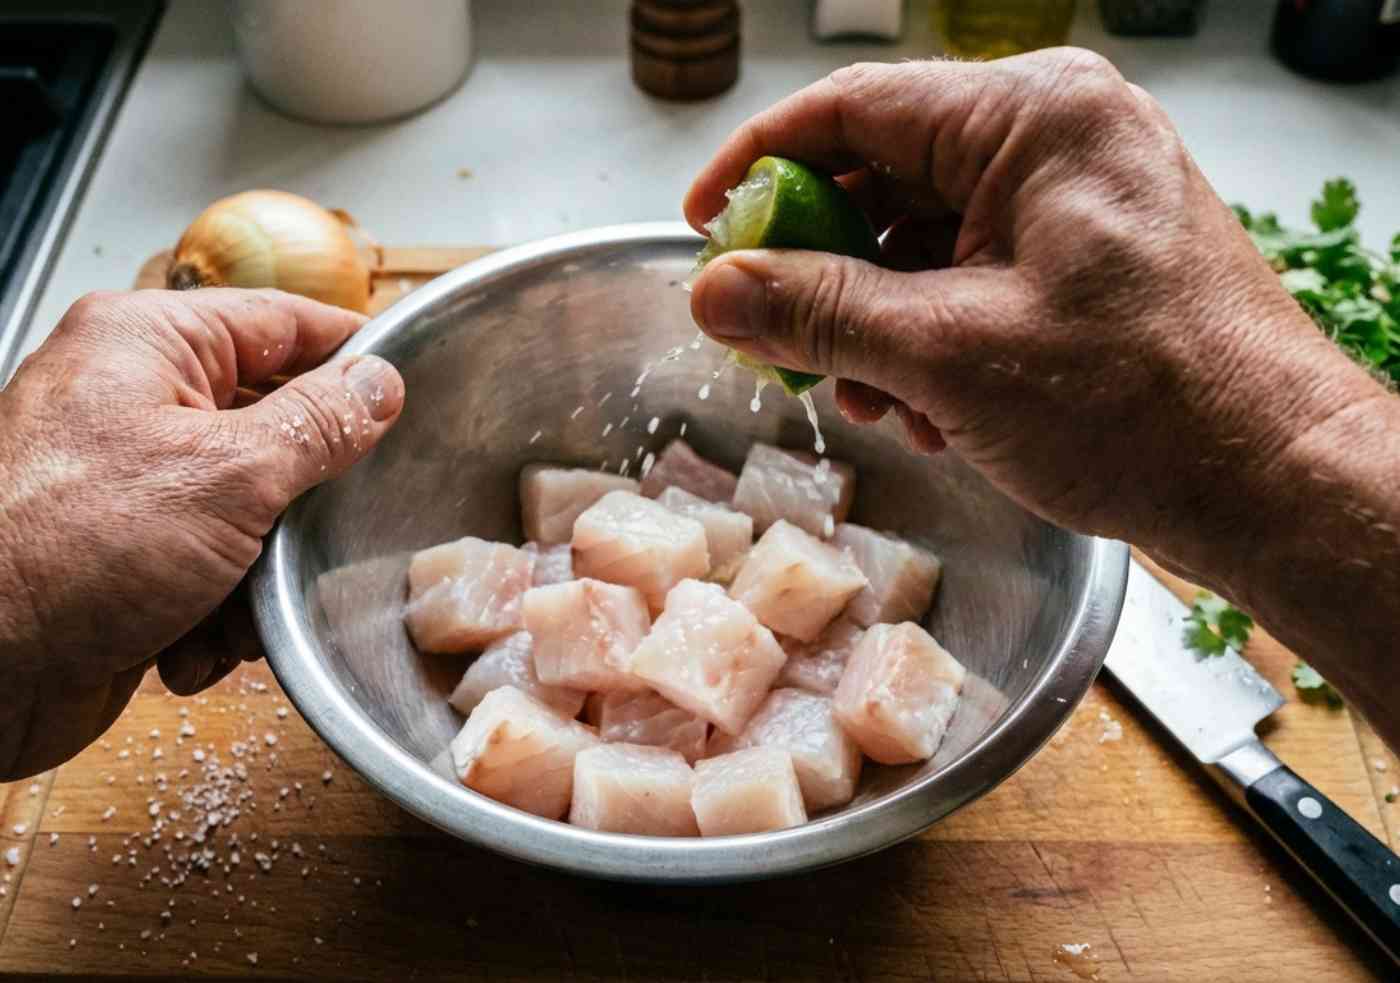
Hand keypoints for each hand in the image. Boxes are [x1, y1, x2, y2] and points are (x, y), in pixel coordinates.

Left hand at [0, 288, 403, 778]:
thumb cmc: (71, 551)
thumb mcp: (228, 476)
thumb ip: (317, 424)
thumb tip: (380, 382)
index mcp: (146, 344)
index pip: (281, 322)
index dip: (351, 355)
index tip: (412, 386)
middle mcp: (132, 399)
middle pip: (273, 426)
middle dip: (298, 501)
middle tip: (314, 531)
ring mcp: (126, 479)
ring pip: (252, 509)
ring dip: (258, 574)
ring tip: (230, 609)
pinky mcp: (123, 551)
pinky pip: (211, 565)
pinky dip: (214, 612)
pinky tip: (185, 644)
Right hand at [685, 50, 1381, 587]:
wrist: (1270, 480)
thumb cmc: (1142, 406)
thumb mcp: (946, 355)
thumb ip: (816, 311)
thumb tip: (714, 290)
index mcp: (1034, 118)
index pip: (855, 109)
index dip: (761, 164)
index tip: (704, 222)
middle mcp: (1060, 136)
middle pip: (885, 175)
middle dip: (822, 269)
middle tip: (771, 335)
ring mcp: (1078, 196)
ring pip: (923, 235)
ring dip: (873, 320)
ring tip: (865, 398)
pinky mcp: (1086, 253)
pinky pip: (971, 271)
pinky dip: (928, 335)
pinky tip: (923, 407)